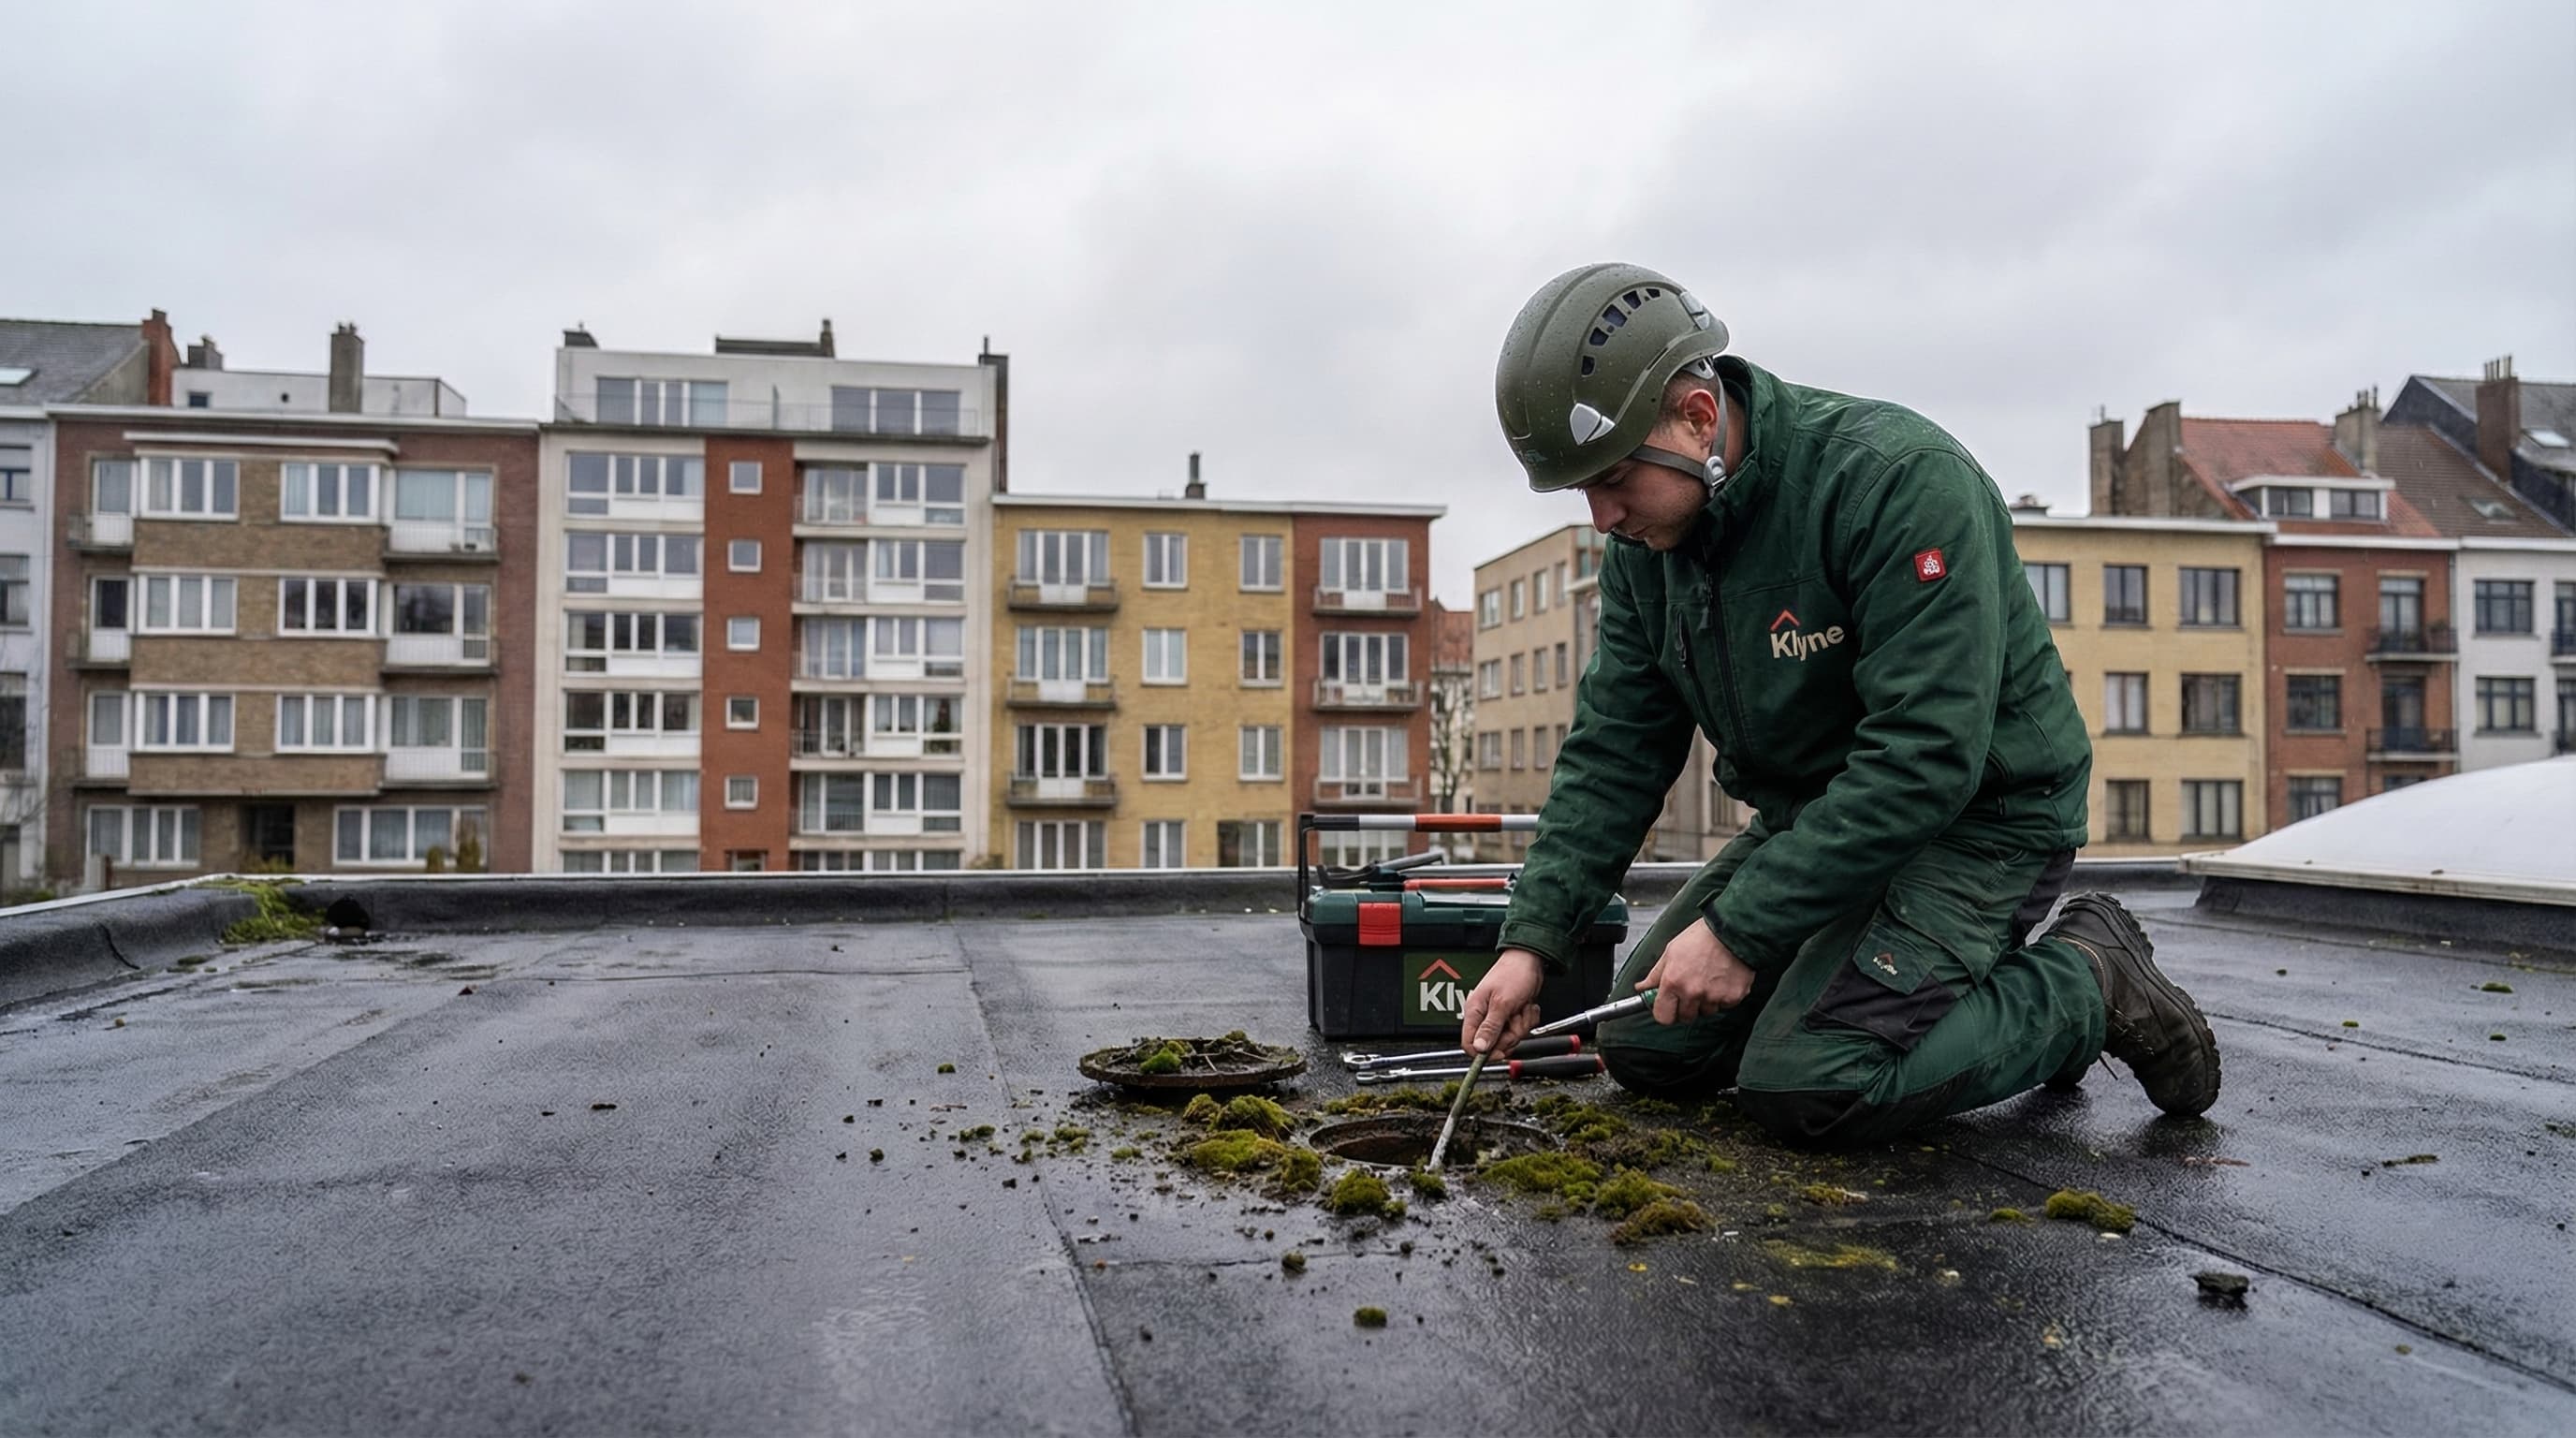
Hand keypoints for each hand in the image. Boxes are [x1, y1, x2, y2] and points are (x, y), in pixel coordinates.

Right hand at [1460, 948, 1545, 1056]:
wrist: (1530, 960)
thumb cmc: (1513, 974)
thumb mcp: (1502, 1003)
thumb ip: (1490, 1027)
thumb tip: (1479, 1048)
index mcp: (1474, 1012)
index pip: (1470, 1043)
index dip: (1485, 1052)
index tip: (1500, 1051)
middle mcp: (1484, 1016)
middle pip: (1494, 1044)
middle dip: (1510, 1035)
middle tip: (1515, 1020)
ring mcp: (1498, 1016)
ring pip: (1510, 1037)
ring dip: (1521, 1025)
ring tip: (1521, 1009)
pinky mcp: (1511, 1016)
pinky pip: (1520, 1029)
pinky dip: (1527, 1020)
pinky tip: (1526, 1007)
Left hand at [1638, 920, 1754, 1024]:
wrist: (1732, 930)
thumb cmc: (1701, 937)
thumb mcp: (1671, 951)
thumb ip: (1656, 974)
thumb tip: (1642, 987)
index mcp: (1673, 981)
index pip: (1663, 1016)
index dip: (1665, 1012)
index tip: (1669, 1007)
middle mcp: (1692, 992)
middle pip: (1686, 1017)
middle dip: (1687, 1006)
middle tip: (1692, 988)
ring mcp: (1714, 996)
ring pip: (1707, 1011)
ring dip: (1706, 1001)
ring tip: (1710, 979)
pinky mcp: (1733, 997)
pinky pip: (1725, 1005)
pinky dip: (1724, 996)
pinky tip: (1723, 979)